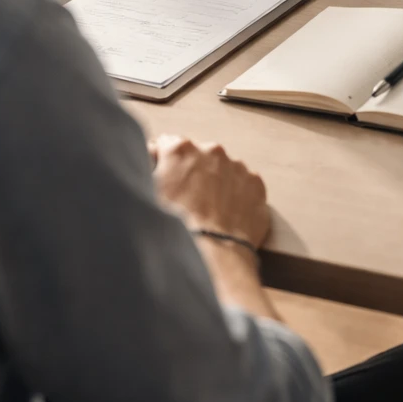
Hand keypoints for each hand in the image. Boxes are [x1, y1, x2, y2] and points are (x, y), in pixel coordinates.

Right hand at [150, 134, 270, 248]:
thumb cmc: (174, 231)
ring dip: (216, 182)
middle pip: (199, 155)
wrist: (212, 257)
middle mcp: (211, 150)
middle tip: (188, 200)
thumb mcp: (147, 196)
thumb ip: (148, 169)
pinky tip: (227, 215)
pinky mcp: (255, 184)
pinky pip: (243, 184)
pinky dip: (237, 195)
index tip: (165, 177)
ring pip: (223, 169)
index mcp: (180, 150)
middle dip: (193, 172)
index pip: (168, 144)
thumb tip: (150, 156)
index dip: (165, 162)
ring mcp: (236, 166)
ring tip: (209, 212)